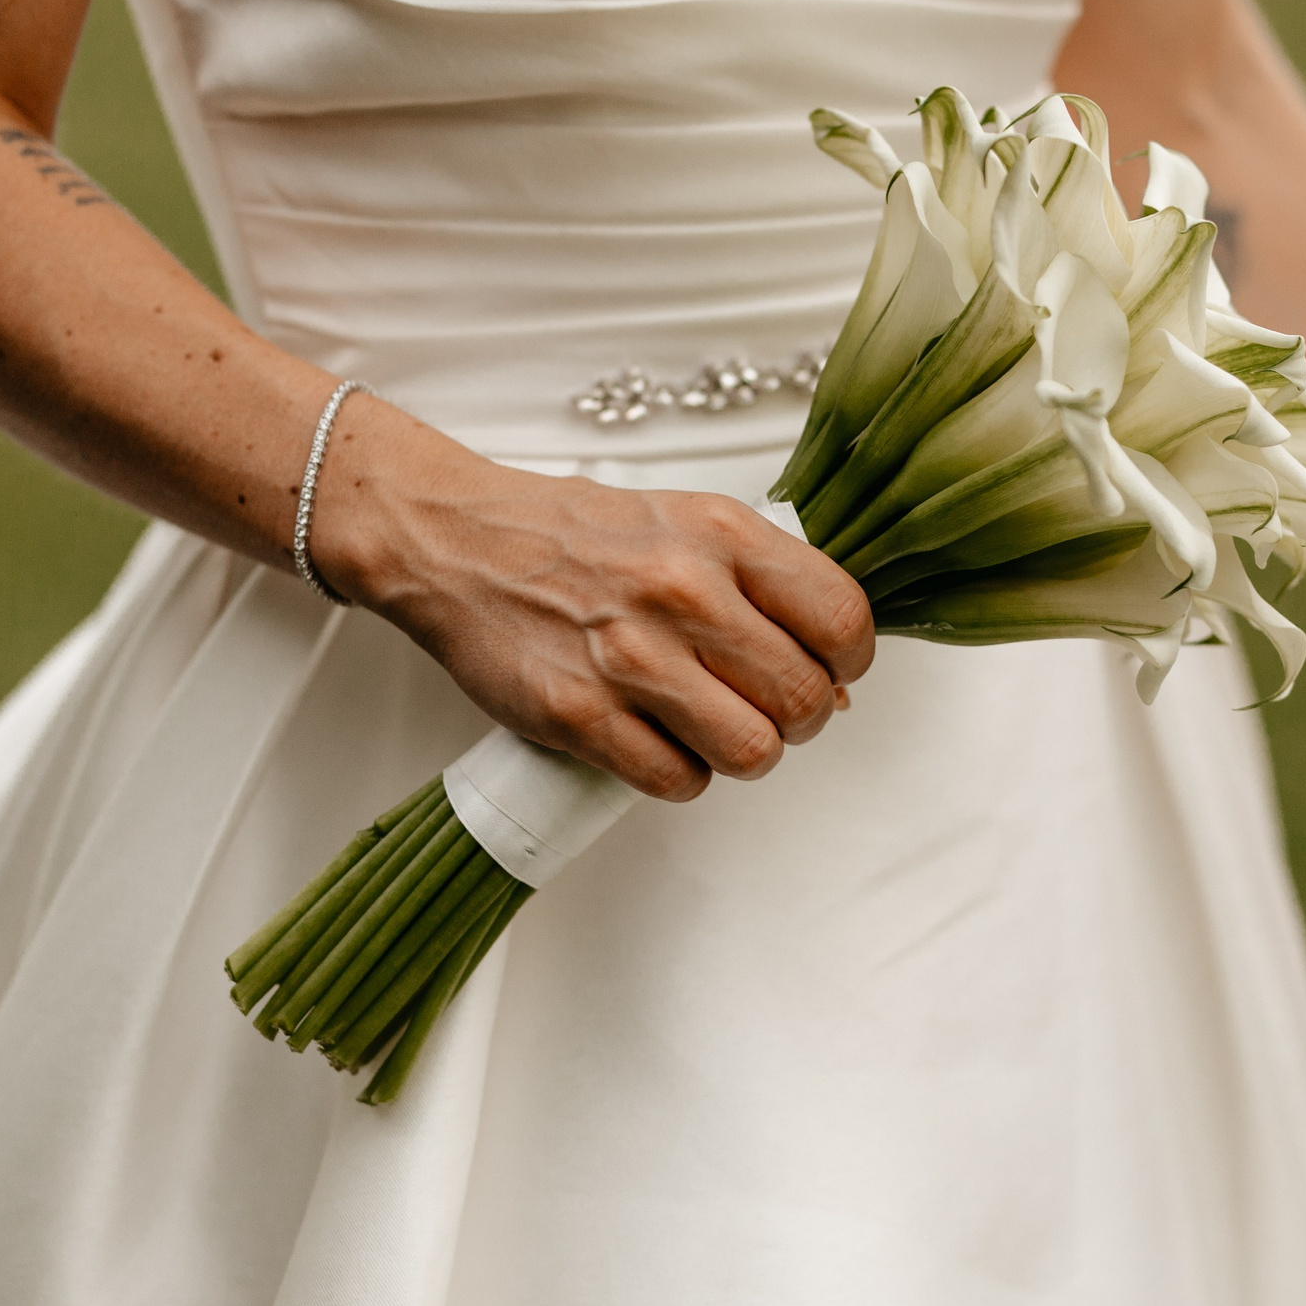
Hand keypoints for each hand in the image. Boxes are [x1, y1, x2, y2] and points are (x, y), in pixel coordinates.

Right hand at [318, 402, 874, 800]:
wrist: (456, 543)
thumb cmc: (580, 538)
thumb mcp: (688, 524)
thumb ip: (765, 586)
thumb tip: (837, 678)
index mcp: (724, 536)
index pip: (842, 620)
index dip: (849, 663)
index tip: (830, 670)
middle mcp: (684, 592)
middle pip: (804, 699)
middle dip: (801, 718)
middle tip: (767, 708)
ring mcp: (629, 658)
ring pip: (751, 751)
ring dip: (743, 751)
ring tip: (712, 726)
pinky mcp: (577, 715)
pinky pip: (677, 781)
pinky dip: (680, 773)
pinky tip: (657, 739)